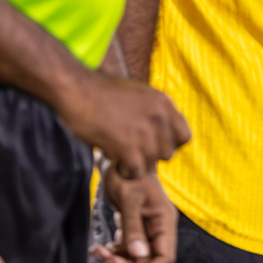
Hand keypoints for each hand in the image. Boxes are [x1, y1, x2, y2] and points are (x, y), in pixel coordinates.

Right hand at [56, 72, 190, 178]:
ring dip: (134, 164)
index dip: (169, 144)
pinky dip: (124, 171)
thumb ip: (154, 112)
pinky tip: (113, 159)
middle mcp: (159, 117)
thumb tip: (162, 133)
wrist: (78, 90)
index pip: (184, 136)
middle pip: (167, 154)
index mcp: (164, 103)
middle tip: (131, 150)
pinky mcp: (127, 146)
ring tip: (119, 153)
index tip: (153, 145)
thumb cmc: (102, 92)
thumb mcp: (139, 94)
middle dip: (150, 156)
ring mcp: (144, 133)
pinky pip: (135, 171)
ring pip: (151, 165)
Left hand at [93, 164, 177, 262]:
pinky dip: (113, 249)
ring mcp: (146, 225)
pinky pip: (126, 245)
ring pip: (135, 254)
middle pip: (146, 258)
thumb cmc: (127, 173)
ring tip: (97, 250)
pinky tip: (100, 245)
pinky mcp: (134, 223)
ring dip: (116, 257)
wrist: (116, 156)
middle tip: (104, 259)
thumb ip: (134, 229)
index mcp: (164, 220)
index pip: (164, 257)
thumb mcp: (129, 201)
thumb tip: (139, 256)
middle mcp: (158, 225)